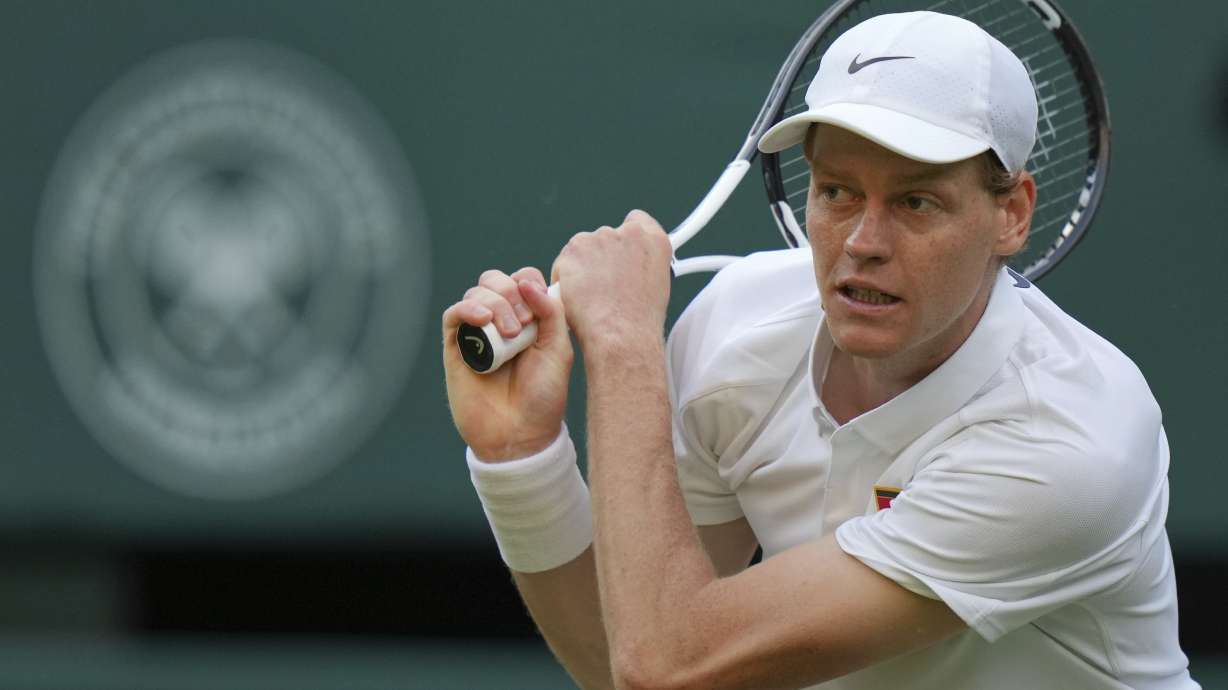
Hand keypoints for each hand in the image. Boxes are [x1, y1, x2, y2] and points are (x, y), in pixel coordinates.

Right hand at [443, 267, 572, 460]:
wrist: (520, 434)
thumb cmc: (543, 397)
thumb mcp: (559, 350)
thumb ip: (551, 312)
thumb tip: (527, 282)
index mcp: (529, 318)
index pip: (522, 279)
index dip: (528, 284)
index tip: (538, 310)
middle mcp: (501, 322)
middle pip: (495, 280)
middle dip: (509, 293)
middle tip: (522, 325)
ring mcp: (478, 334)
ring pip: (475, 294)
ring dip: (495, 305)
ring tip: (509, 335)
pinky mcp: (456, 348)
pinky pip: (453, 315)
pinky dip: (467, 310)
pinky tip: (483, 321)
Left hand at [552, 210, 672, 351]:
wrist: (621, 334)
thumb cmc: (639, 322)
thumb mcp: (656, 285)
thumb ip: (642, 265)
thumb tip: (628, 268)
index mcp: (654, 240)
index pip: (636, 221)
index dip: (624, 240)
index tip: (619, 254)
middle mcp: (628, 233)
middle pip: (606, 237)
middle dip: (600, 257)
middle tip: (602, 287)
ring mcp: (600, 238)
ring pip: (583, 249)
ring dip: (582, 267)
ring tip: (590, 297)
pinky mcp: (574, 249)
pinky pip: (565, 261)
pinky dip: (565, 276)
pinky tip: (575, 296)